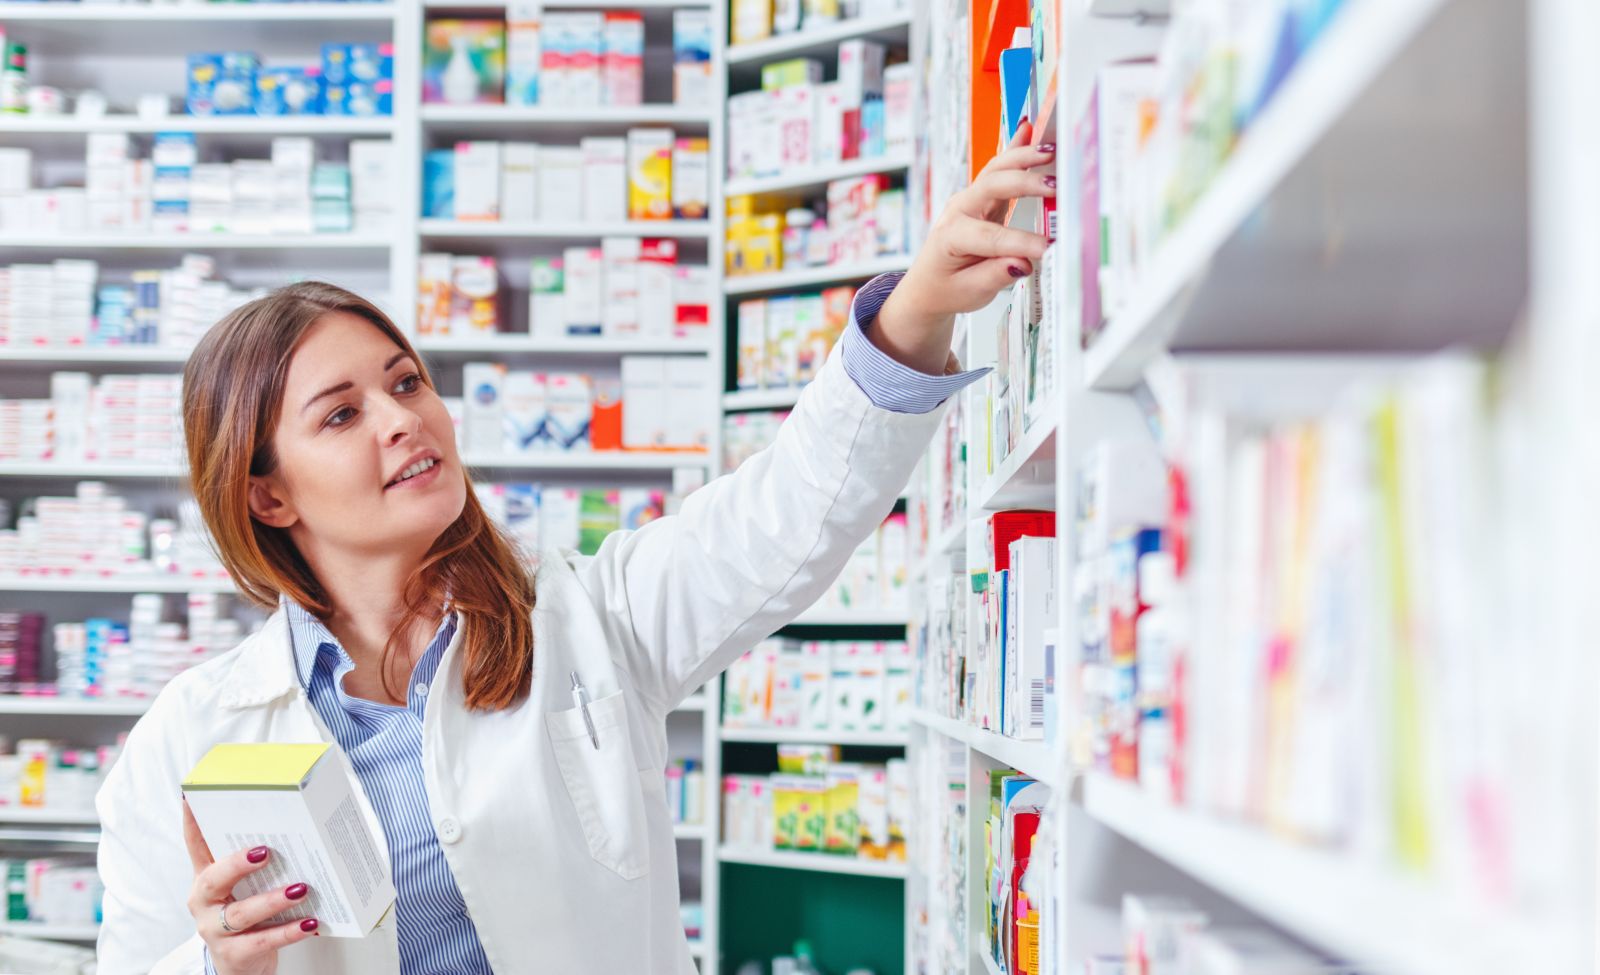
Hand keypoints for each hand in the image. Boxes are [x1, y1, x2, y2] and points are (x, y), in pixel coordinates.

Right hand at [183, 799, 319, 974]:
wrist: (240, 967)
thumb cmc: (248, 918)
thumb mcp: (244, 888)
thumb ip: (256, 864)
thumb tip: (295, 828)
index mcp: (207, 879)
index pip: (196, 845)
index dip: (191, 822)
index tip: (190, 796)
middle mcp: (205, 902)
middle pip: (215, 879)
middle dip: (238, 864)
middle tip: (265, 851)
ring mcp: (216, 930)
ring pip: (243, 913)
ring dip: (273, 900)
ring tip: (301, 889)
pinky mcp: (234, 953)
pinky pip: (263, 940)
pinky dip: (289, 931)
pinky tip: (311, 921)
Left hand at [874, 120, 1055, 373]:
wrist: (930, 283)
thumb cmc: (947, 288)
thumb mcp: (969, 293)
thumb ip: (995, 276)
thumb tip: (1023, 262)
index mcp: (950, 236)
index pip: (990, 236)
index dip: (1020, 242)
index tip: (1047, 249)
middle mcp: (958, 211)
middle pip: (991, 187)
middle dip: (1024, 184)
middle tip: (1053, 187)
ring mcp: (970, 199)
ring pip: (996, 170)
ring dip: (1023, 158)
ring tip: (1049, 152)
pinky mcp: (982, 196)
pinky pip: (999, 168)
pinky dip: (1015, 148)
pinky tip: (1028, 128)